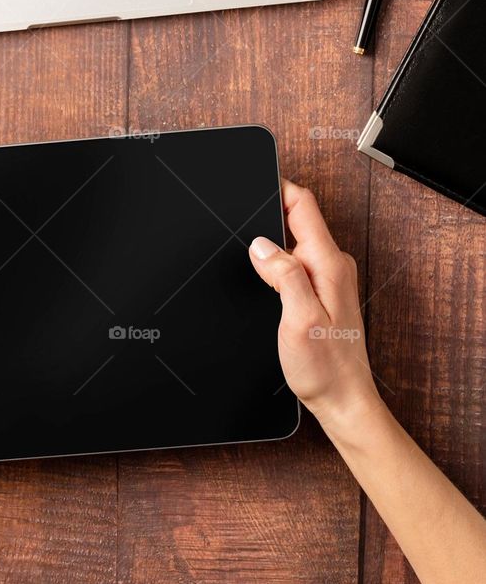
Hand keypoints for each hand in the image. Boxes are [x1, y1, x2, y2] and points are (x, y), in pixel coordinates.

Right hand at [249, 181, 380, 430]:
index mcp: (328, 264)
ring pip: (295, 241)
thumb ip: (283, 275)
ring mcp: (329, 278)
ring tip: (250, 250)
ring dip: (273, 240)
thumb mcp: (298, 318)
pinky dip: (278, 261)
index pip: (303, 205)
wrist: (343, 401)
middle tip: (241, 218)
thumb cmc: (325, 368)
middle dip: (269, 213)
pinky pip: (297, 261)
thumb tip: (261, 244)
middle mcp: (333, 266)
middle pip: (298, 218)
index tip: (254, 182)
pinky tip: (265, 276)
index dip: (279, 187)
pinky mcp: (322, 292)